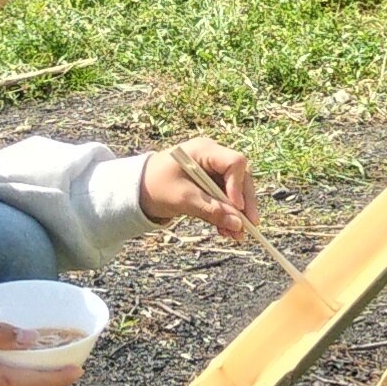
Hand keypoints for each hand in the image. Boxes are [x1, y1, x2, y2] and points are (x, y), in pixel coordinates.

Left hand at [142, 137, 259, 242]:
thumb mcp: (182, 199)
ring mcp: (212, 169)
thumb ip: (211, 210)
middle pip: (240, 177)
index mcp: (204, 150)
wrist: (136, 190)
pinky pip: (224, 197)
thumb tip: (238, 225)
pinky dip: (226, 214)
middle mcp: (213, 156)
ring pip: (235, 190)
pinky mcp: (209, 182)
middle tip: (250, 226)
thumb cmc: (155, 187)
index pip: (235, 162)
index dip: (239, 186)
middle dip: (244, 203)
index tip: (236, 209)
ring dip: (236, 212)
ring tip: (236, 235)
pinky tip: (226, 230)